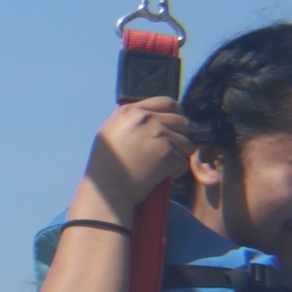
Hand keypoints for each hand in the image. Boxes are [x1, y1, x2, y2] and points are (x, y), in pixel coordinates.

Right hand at [81, 97, 193, 217]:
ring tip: (162, 166)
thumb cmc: (105, 167)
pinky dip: (176, 172)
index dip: (175, 115)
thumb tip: (151, 116)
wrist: (107, 190)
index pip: (167, 102)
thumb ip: (131, 121)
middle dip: (179, 137)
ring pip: (186, 143)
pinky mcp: (167, 154)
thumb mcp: (111, 132)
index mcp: (131, 111)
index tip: (174, 127)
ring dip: (179, 156)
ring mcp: (158, 135)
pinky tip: (162, 177)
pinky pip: (183, 162)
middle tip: (170, 151)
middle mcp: (146, 118)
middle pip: (182, 122)